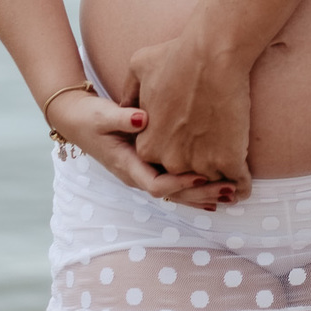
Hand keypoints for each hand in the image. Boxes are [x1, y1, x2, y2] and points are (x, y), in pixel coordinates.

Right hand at [45, 88, 220, 209]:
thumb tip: (142, 118)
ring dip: (203, 194)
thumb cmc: (90, 118)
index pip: (155, 184)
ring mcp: (145, 172)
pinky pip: (176, 182)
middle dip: (200, 193)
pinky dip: (197, 187)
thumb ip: (122, 116)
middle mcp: (137, 174)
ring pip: (177, 191)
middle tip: (229, 190)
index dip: (179, 182)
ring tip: (232, 193)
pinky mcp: (151, 165)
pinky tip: (217, 190)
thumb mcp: (102, 115)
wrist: (78, 122)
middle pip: (172, 194)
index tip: (202, 174)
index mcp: (126, 165)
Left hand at [123, 32, 253, 199]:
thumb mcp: (138, 69)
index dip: (177, 154)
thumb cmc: (178, 55)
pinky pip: (238, 183)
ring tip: (232, 173)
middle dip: (198, 172)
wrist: (214, 52)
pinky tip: (245, 182)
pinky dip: (243, 183)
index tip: (189, 148)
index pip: (160, 163)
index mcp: (147, 145)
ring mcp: (199, 164)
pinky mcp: (228, 161)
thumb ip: (130, 94)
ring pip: (213, 181)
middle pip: (186, 176)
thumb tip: (132, 108)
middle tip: (213, 160)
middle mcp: (170, 160)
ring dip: (222, 180)